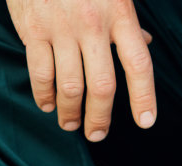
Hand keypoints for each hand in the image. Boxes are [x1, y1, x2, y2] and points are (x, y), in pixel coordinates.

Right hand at [3, 0, 155, 141]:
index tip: (145, 122)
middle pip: (102, 86)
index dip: (144, 97)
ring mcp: (62, 28)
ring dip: (69, 112)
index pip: (139, 64)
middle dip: (100, 118)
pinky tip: (46, 103)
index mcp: (120, 14)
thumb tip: (148, 42)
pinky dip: (43, 94)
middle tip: (96, 134)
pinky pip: (40, 73)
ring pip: (69, 87)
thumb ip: (128, 21)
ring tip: (69, 123)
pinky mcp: (34, 30)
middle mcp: (93, 24)